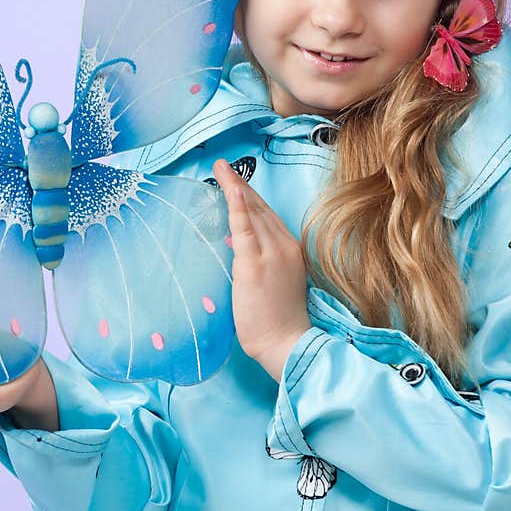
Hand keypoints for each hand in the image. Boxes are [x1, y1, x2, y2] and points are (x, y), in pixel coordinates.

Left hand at [213, 159, 310, 379]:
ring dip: (235, 186)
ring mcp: (270, 253)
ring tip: (220, 169)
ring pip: (252, 212)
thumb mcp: (276, 285)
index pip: (269, 217)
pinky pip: (244, 228)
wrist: (288, 343)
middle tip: (224, 167)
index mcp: (291, 251)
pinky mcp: (254, 264)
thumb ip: (261, 264)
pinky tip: (230, 188)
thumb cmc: (280, 323)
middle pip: (260, 209)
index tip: (238, 183)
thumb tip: (238, 251)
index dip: (252, 198)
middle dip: (241, 185)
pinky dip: (237, 206)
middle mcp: (284, 246)